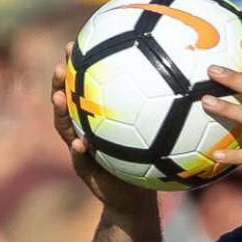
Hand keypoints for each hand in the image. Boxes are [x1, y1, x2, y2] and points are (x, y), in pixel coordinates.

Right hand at [51, 44, 155, 218]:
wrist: (135, 196)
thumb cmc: (147, 160)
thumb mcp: (155, 134)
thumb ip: (159, 111)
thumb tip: (182, 77)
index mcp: (96, 118)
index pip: (81, 89)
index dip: (74, 68)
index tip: (74, 46)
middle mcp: (83, 130)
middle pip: (65, 103)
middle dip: (59, 84)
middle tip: (59, 66)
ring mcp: (80, 149)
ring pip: (64, 128)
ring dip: (59, 112)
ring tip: (59, 97)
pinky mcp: (85, 170)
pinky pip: (79, 159)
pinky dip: (79, 150)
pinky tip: (80, 142)